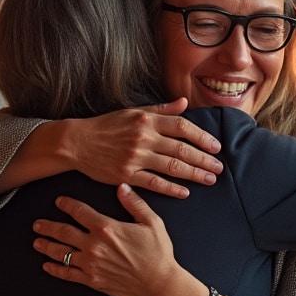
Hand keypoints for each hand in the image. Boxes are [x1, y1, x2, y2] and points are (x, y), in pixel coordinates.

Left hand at [31, 184, 189, 295]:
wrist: (159, 284)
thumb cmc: (158, 254)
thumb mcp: (152, 223)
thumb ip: (135, 204)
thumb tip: (122, 188)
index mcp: (107, 228)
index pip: (79, 212)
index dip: (67, 205)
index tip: (59, 202)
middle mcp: (94, 245)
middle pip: (63, 232)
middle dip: (48, 226)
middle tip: (38, 224)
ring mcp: (90, 264)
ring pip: (61, 253)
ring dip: (46, 246)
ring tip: (37, 242)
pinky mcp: (91, 280)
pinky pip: (67, 274)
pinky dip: (55, 269)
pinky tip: (47, 266)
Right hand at [63, 98, 224, 198]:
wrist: (76, 142)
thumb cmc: (107, 125)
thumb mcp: (133, 111)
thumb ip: (161, 109)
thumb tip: (184, 103)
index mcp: (147, 120)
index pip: (182, 127)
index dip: (202, 137)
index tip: (216, 146)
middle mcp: (143, 138)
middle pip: (182, 150)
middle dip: (204, 159)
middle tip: (219, 167)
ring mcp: (135, 157)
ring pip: (172, 167)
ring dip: (194, 174)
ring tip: (210, 179)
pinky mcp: (126, 175)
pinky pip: (154, 183)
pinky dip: (171, 188)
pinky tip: (185, 192)